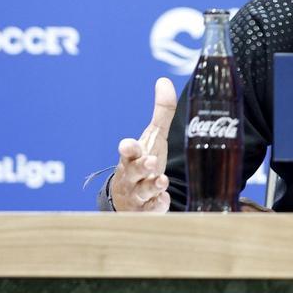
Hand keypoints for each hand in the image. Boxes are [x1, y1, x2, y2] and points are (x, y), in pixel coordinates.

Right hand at [111, 78, 177, 211]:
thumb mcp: (153, 138)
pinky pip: (151, 211)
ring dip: (151, 186)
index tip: (127, 144)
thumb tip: (164, 80)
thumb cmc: (143, 163)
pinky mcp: (146, 211)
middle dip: (141, 166)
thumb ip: (161, 113)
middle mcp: (132, 176)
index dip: (127, 148)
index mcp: (132, 157)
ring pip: (142, 192)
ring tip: (161, 181)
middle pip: (133, 172)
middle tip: (151, 162)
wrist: (130, 199)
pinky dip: (157, 206)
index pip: (127, 151)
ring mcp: (137, 195)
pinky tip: (164, 201)